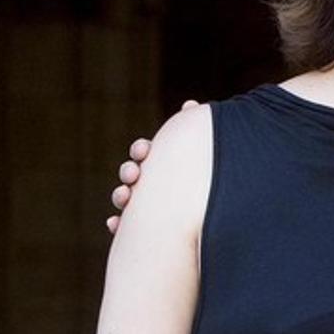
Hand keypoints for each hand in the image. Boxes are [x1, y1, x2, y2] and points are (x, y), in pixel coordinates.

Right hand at [106, 100, 197, 233]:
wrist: (219, 213)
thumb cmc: (206, 174)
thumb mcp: (203, 151)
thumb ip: (192, 127)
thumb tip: (189, 105)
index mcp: (162, 160)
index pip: (144, 152)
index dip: (141, 150)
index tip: (145, 150)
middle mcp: (149, 180)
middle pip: (131, 173)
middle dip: (128, 170)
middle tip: (134, 173)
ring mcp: (145, 202)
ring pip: (124, 197)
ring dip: (120, 194)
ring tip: (125, 196)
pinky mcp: (147, 226)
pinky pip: (125, 227)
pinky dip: (117, 224)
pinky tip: (114, 223)